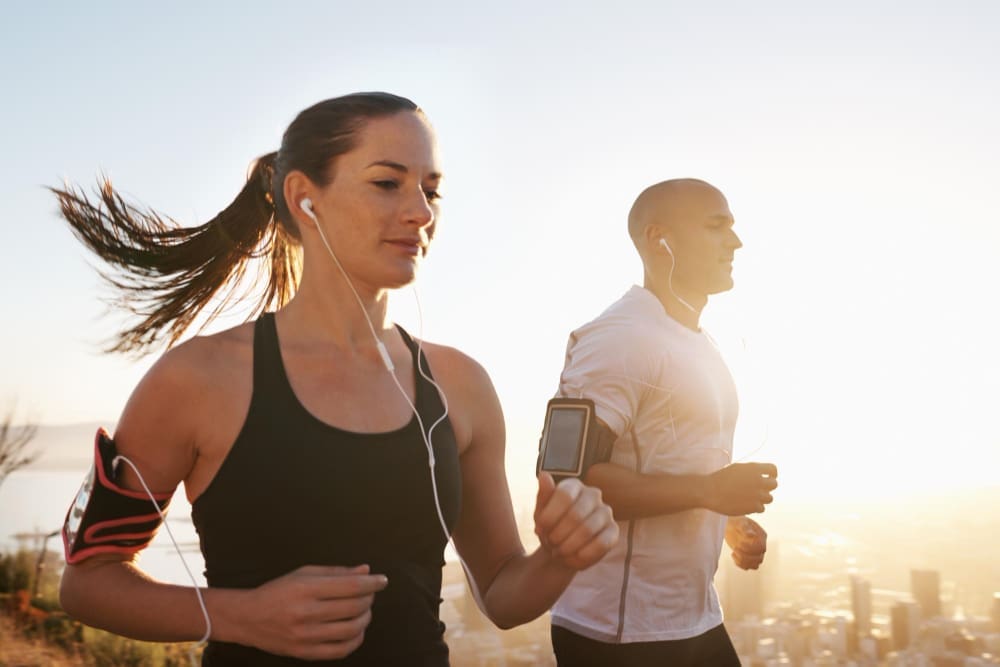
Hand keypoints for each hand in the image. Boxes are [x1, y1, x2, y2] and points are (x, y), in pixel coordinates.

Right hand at [243, 564, 387, 660]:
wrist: (247, 618)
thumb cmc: (278, 592)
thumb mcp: (304, 574)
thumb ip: (336, 573)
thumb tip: (366, 571)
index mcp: (305, 589)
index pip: (350, 586)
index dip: (372, 583)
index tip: (382, 580)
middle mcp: (305, 613)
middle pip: (353, 607)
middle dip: (369, 599)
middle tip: (370, 593)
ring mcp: (305, 636)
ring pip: (351, 629)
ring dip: (365, 618)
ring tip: (364, 611)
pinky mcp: (304, 653)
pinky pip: (340, 650)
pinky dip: (355, 640)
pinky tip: (356, 630)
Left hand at [533, 473, 618, 570]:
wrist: (560, 548)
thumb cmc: (550, 526)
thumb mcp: (541, 512)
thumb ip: (543, 495)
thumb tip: (544, 476)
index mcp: (574, 485)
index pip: (564, 495)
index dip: (550, 515)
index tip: (539, 529)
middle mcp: (593, 494)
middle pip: (576, 515)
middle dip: (558, 534)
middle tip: (551, 543)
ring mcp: (605, 512)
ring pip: (588, 530)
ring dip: (569, 546)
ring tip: (559, 551)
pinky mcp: (613, 531)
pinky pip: (602, 543)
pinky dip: (584, 554)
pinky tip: (573, 557)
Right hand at [704, 462, 777, 515]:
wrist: (710, 491)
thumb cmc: (721, 479)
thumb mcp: (737, 468)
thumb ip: (752, 471)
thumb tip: (763, 476)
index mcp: (754, 468)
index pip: (773, 469)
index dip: (772, 474)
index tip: (767, 477)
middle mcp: (759, 480)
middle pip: (774, 484)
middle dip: (767, 487)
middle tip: (758, 490)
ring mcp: (757, 494)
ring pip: (770, 498)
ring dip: (762, 498)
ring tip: (752, 498)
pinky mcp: (754, 506)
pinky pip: (762, 508)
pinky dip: (755, 507)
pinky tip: (746, 504)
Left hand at [725, 516, 766, 569]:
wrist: (731, 524)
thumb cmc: (737, 521)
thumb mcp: (740, 522)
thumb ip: (746, 529)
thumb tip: (751, 535)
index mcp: (761, 536)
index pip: (761, 548)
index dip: (751, 548)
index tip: (740, 543)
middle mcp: (760, 546)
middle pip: (759, 558)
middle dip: (747, 555)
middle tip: (736, 548)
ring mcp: (754, 553)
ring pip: (755, 565)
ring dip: (744, 561)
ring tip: (734, 552)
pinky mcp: (746, 557)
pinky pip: (747, 567)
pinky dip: (740, 564)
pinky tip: (733, 555)